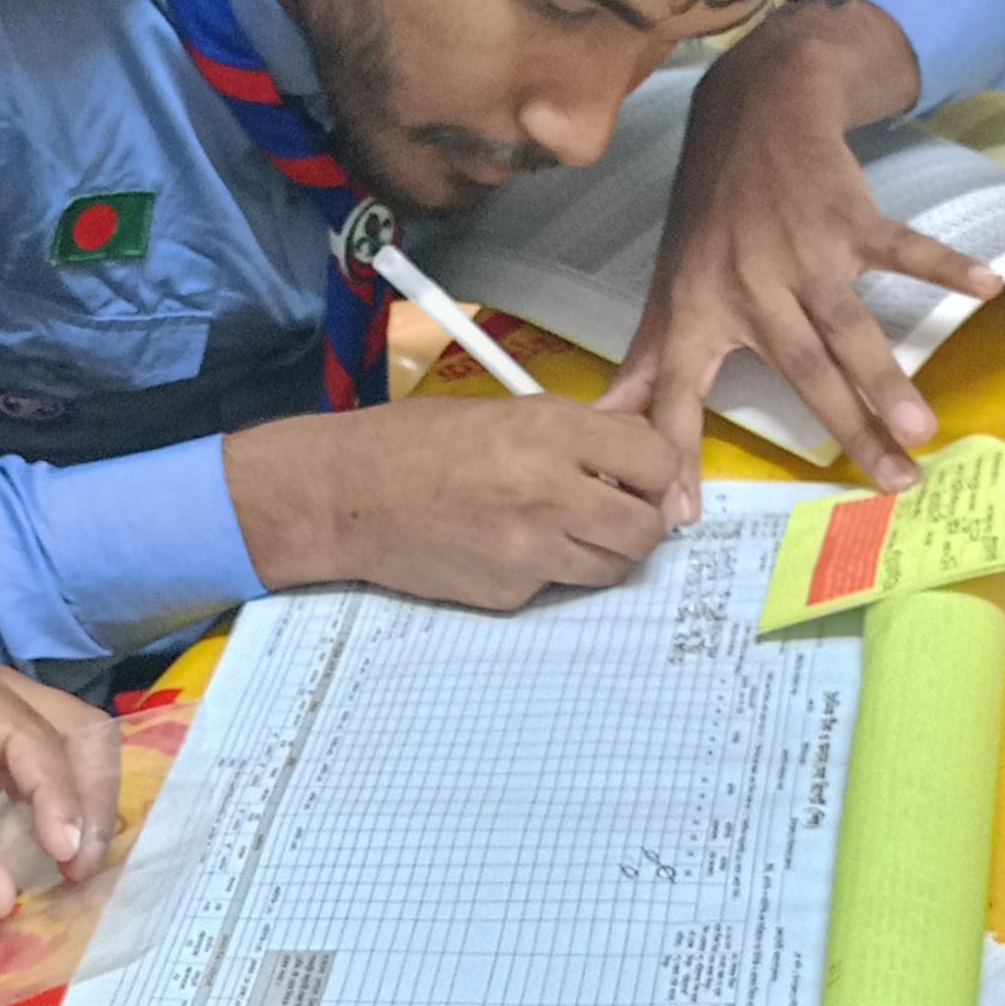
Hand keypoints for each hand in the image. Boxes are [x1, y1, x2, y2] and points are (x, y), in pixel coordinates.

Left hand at [0, 661, 121, 925]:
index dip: (59, 796)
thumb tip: (3, 898)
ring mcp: (7, 715)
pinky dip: (83, 811)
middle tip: (83, 870)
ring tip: (81, 868)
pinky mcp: (17, 750)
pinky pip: (73, 770)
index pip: (28, 736)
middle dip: (92, 799)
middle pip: (76, 729)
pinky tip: (74, 856)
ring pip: (87, 745)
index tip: (69, 861)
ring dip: (95, 806)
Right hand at [226, 392, 689, 612]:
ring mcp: (531, 551)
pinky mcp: (510, 593)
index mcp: (553, 432)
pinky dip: (547, 571)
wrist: (347, 496)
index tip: (640, 475)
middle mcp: (551, 493)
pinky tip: (507, 547)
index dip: (655, 472)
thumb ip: (575, 433)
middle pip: (646, 530)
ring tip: (565, 529)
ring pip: (612, 569)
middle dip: (640, 522)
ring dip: (602, 552)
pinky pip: (557, 587)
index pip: (657, 463)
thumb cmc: (416, 442)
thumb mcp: (505, 412)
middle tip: (615, 511)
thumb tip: (635, 454)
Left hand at [600, 6, 1000, 494]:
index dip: (674, 450)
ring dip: (888, 378)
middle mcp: (750, 287)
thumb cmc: (711, 215)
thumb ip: (644, 364)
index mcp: (698, 311)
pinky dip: (943, 266)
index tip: (682, 514)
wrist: (755, 109)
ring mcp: (803, 253)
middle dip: (845, 428)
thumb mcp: (669, 286)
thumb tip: (602, 424)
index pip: (677, 392)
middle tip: (889, 484)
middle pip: (802, 371)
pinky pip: (900, 248)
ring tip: (922, 429)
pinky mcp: (848, 219)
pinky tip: (986, 287)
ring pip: (849, 328)